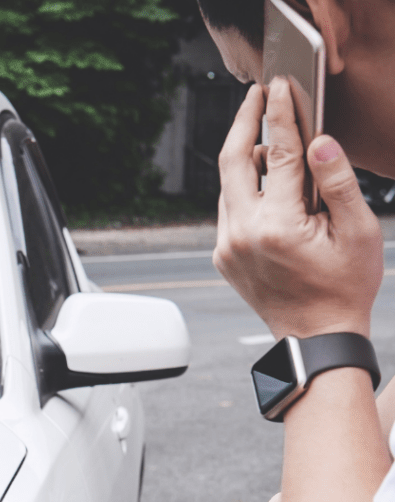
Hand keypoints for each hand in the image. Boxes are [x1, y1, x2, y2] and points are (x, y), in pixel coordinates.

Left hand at [214, 79, 382, 339]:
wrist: (315, 336)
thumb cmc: (344, 286)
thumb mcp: (358, 232)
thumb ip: (339, 182)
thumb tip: (320, 141)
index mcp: (276, 226)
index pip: (275, 154)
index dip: (280, 114)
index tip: (281, 85)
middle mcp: (242, 235)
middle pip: (232, 162)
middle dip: (244, 123)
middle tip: (257, 95)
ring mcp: (227, 248)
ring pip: (228, 187)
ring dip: (245, 159)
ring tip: (268, 138)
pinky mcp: (223, 257)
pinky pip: (229, 210)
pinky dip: (243, 189)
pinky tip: (266, 182)